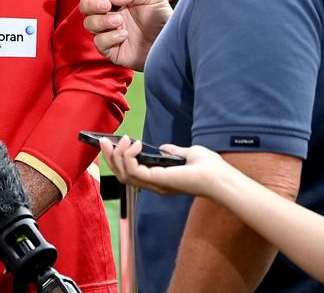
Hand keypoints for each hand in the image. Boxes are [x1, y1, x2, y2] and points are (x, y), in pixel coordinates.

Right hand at [65, 0, 171, 71]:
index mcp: (117, 0)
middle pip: (85, 6)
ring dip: (102, 21)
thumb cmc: (163, 20)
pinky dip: (109, 37)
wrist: (172, 44)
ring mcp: (109, 32)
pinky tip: (123, 36)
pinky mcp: (111, 50)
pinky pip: (99, 42)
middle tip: (106, 4)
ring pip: (89, 24)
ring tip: (119, 22)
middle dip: (91, 3)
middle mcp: (109, 15)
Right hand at [100, 136, 230, 198]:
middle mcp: (153, 185)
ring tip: (122, 139)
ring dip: (116, 155)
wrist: (220, 177)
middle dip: (109, 158)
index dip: (117, 160)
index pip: (129, 174)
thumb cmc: (209, 168)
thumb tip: (162, 148)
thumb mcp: (187, 154)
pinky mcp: (156, 180)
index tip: (110, 144)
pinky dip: (128, 156)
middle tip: (104, 141)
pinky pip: (132, 170)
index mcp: (158, 180)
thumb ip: (172, 152)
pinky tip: (134, 144)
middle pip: (121, 176)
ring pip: (123, 174)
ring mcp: (154, 184)